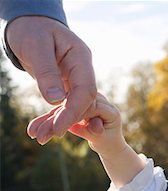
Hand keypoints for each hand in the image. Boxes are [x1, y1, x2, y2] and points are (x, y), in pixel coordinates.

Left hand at [6, 16, 96, 138]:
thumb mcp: (36, 47)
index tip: (59, 128)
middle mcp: (82, 70)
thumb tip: (56, 101)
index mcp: (81, 58)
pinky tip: (43, 127)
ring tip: (41, 136)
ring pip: (73, 105)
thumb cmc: (32, 29)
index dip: (74, 111)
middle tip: (46, 137)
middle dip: (66, 121)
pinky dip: (53, 116)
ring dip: (58, 122)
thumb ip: (47, 72)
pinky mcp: (65, 84)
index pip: (86, 90)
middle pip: (82, 101)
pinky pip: (63, 103)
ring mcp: (75, 77)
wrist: (29, 23)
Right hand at [28, 93, 124, 156]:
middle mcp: (96, 100)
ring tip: (33, 134)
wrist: (110, 144)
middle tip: (40, 136)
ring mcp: (85, 102)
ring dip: (46, 122)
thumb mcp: (104, 140)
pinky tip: (33, 130)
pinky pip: (60, 113)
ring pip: (63, 110)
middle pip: (72, 109)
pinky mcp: (75, 106)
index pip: (87, 109)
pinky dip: (47, 122)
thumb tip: (90, 127)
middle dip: (54, 122)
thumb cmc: (109, 143)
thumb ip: (95, 132)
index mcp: (107, 108)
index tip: (57, 130)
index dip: (71, 119)